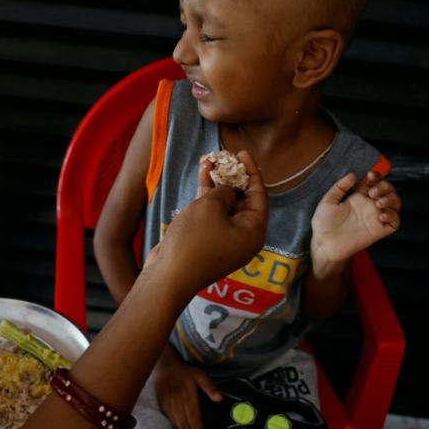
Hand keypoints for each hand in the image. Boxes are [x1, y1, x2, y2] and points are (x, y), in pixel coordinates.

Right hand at [149, 151, 267, 293]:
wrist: (168, 275)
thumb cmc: (194, 241)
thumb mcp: (212, 206)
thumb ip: (225, 191)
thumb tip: (227, 191)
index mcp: (254, 232)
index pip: (259, 195)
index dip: (252, 171)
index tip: (242, 153)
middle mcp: (243, 237)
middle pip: (242, 200)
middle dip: (232, 176)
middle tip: (224, 156)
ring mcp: (224, 240)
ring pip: (224, 205)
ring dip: (217, 183)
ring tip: (208, 161)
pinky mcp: (206, 242)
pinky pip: (211, 215)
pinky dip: (206, 197)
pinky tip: (201, 177)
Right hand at [153, 346, 221, 428]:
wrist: (165, 369)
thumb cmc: (185, 373)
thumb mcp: (200, 376)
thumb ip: (210, 387)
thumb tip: (219, 399)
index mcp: (187, 398)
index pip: (194, 421)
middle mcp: (176, 405)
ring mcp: (168, 408)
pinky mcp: (163, 409)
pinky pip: (172, 424)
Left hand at [310, 171, 400, 267]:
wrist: (324, 244)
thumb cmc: (324, 224)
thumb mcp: (328, 201)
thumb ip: (340, 187)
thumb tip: (353, 175)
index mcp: (358, 197)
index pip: (375, 182)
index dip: (377, 176)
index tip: (370, 175)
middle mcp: (369, 206)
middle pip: (388, 191)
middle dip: (385, 186)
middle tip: (372, 193)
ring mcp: (375, 218)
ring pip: (395, 204)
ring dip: (391, 199)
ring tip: (378, 202)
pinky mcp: (379, 231)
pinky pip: (395, 222)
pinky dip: (393, 216)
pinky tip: (381, 216)